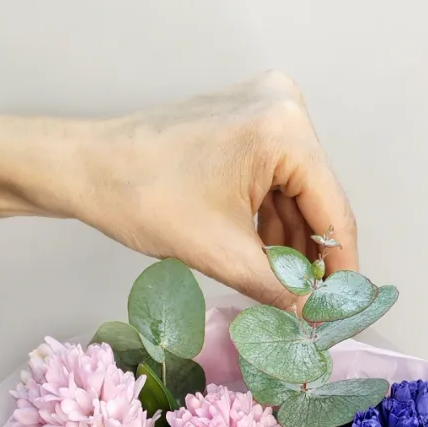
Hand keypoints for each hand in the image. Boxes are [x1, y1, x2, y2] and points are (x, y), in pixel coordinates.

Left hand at [0, 74, 356, 306]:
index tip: (342, 311)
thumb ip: (278, 289)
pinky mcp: (245, 120)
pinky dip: (267, 221)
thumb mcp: (222, 254)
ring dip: (287, 244)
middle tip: (308, 309)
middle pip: (316, 202)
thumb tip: (313, 320)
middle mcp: (284, 106)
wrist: (85, 169)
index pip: (334, 212)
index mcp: (285, 130)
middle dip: (309, 258)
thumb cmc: (143, 199)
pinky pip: (272, 181)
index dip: (340, 271)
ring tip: (278, 290)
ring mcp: (264, 108)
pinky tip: (260, 260)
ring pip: (294, 195)